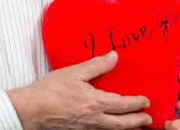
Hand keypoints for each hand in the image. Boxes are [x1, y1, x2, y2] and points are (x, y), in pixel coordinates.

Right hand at [8, 51, 151, 128]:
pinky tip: (111, 127)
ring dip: (126, 128)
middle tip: (148, 120)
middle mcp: (94, 119)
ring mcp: (86, 128)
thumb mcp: (74, 72)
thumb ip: (96, 65)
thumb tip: (114, 56)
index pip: (123, 105)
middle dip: (137, 121)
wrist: (31, 110)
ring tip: (136, 127)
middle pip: (121, 123)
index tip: (146, 101)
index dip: (137, 103)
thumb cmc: (50, 90)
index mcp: (95, 103)